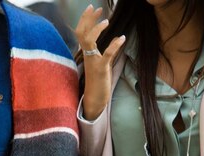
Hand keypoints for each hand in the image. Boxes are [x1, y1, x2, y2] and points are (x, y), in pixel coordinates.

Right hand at [75, 4, 125, 119]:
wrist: (95, 99)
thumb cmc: (99, 81)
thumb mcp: (105, 63)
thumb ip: (109, 50)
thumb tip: (117, 37)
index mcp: (87, 53)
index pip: (82, 32)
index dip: (86, 19)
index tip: (94, 9)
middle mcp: (87, 56)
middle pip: (81, 33)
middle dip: (87, 19)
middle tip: (96, 8)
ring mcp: (93, 62)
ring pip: (89, 42)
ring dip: (97, 30)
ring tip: (107, 21)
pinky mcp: (101, 69)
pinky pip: (106, 55)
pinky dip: (114, 46)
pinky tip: (122, 38)